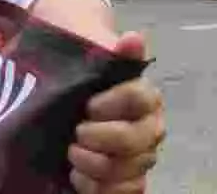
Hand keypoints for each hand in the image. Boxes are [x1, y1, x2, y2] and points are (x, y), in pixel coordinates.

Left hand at [69, 32, 163, 193]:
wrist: (67, 94)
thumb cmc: (80, 74)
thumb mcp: (89, 56)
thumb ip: (113, 51)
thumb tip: (134, 38)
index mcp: (144, 96)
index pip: (137, 99)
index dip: (110, 103)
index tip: (87, 103)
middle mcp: (149, 128)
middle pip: (133, 140)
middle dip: (98, 137)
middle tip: (74, 131)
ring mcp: (139, 155)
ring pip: (128, 170)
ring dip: (94, 165)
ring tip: (71, 153)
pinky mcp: (125, 178)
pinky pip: (125, 192)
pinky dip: (99, 188)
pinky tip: (77, 176)